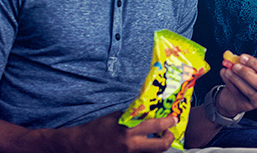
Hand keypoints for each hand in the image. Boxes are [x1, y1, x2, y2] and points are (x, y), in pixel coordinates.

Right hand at [61, 111, 175, 152]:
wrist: (80, 145)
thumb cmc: (97, 128)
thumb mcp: (116, 117)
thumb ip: (133, 115)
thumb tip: (148, 110)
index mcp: (128, 132)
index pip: (155, 126)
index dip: (168, 122)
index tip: (174, 118)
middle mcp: (131, 147)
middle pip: (160, 147)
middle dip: (169, 138)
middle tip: (168, 131)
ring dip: (158, 146)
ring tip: (158, 137)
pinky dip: (147, 150)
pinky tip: (145, 143)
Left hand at [216, 54, 256, 117]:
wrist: (234, 97)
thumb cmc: (243, 80)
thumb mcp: (244, 70)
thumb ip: (240, 63)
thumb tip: (231, 57)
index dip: (254, 63)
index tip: (242, 57)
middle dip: (246, 73)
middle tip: (235, 66)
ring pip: (249, 91)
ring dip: (237, 79)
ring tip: (227, 71)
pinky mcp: (248, 106)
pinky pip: (239, 95)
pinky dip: (230, 84)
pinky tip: (225, 75)